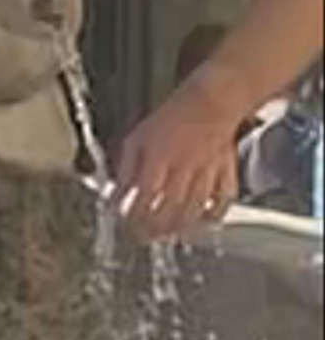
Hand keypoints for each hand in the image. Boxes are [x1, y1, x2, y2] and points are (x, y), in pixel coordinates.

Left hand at [114, 70, 252, 238]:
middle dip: (153, 230)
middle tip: (143, 237)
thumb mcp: (138, 138)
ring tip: (166, 235)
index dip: (132, 216)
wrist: (210, 102)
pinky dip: (214, 216)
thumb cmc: (173, 118)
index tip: (125, 225)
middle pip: (168, 210)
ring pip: (193, 210)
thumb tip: (114, 193)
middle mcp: (183, 169)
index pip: (143, 198)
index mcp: (159, 159)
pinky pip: (223, 200)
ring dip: (178, 228)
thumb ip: (126, 168)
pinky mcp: (226, 173)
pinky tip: (203, 222)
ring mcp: (207, 173)